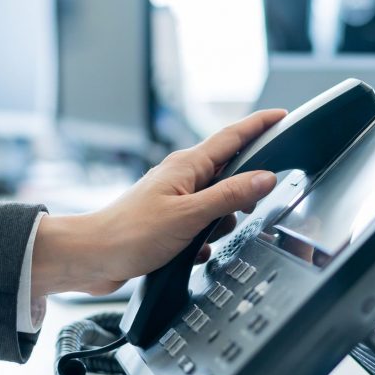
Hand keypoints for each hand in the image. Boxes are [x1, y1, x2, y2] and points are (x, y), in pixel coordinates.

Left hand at [32, 109, 286, 295]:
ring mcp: (175, 199)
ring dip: (219, 223)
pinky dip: (203, 241)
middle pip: (229, 172)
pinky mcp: (169, 222)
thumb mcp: (189, 215)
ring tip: (204, 237)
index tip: (282, 116)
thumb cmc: (129, 234)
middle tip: (248, 208)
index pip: (232, 137)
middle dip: (243, 192)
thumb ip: (229, 196)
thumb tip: (264, 178)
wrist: (92, 258)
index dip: (259, 125)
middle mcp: (182, 177)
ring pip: (217, 204)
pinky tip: (191, 252)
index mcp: (187, 166)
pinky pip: (201, 227)